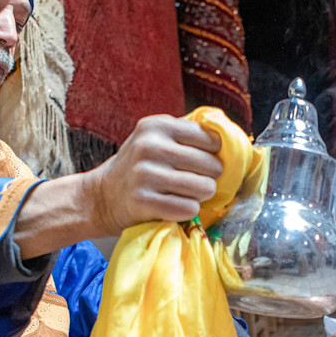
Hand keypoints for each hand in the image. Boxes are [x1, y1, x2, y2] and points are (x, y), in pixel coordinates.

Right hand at [84, 115, 223, 234]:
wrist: (102, 196)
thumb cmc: (140, 166)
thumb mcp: (157, 138)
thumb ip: (189, 134)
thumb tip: (233, 140)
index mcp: (158, 125)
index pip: (212, 139)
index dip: (215, 154)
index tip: (205, 163)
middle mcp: (151, 146)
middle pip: (212, 165)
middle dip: (210, 177)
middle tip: (195, 181)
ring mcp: (146, 174)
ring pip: (204, 188)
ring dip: (200, 196)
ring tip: (185, 194)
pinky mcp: (143, 201)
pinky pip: (189, 209)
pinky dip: (188, 211)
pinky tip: (174, 206)